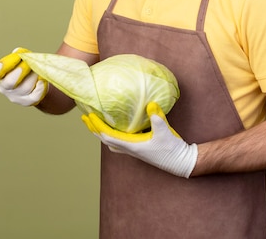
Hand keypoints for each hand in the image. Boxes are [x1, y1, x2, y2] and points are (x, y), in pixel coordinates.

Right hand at [0, 47, 47, 105]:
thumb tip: (21, 53)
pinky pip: (35, 96)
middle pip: (10, 82)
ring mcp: (15, 96)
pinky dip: (40, 87)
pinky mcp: (27, 102)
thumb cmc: (25, 68)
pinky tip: (42, 79)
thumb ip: (20, 55)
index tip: (17, 56)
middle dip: (21, 70)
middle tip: (29, 63)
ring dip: (34, 76)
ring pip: (25, 87)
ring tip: (38, 69)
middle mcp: (4, 87)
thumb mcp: (21, 59)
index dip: (4, 65)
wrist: (34, 84)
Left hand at [82, 102, 197, 177]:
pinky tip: (116, 128)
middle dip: (94, 129)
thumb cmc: (172, 149)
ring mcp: (134, 150)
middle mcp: (130, 149)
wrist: (180, 162)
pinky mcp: (139, 149)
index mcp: (132, 146)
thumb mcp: (165, 131)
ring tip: (95, 124)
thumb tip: (151, 104)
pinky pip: (120, 142)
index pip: (108, 136)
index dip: (98, 126)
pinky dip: (113, 135)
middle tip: (85, 118)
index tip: (89, 116)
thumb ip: (157, 118)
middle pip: (105, 140)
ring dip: (102, 133)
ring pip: (111, 143)